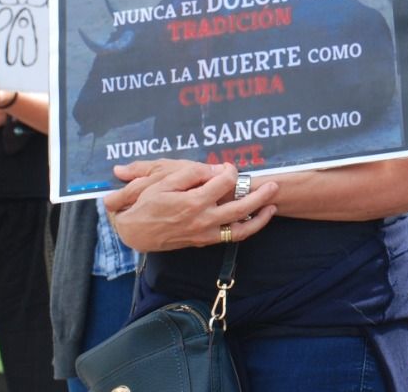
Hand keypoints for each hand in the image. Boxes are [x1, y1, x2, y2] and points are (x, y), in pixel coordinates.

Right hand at [105, 159, 278, 251]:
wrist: (133, 232)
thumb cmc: (145, 202)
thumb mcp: (161, 179)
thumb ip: (190, 172)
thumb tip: (215, 169)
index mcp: (193, 201)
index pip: (224, 182)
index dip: (228, 170)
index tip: (225, 167)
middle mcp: (203, 220)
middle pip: (240, 208)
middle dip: (260, 196)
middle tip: (275, 185)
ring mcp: (204, 234)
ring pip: (240, 230)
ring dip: (259, 218)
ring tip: (272, 206)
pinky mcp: (203, 241)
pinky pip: (230, 238)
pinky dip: (246, 229)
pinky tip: (255, 219)